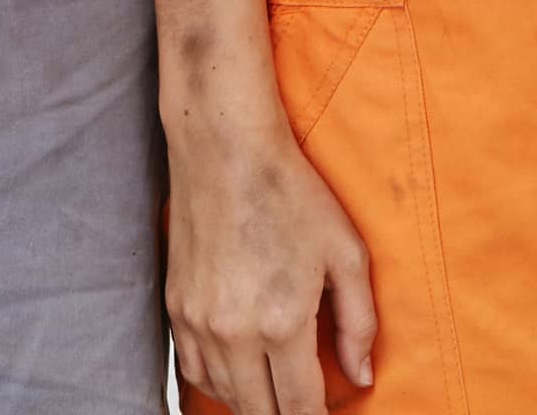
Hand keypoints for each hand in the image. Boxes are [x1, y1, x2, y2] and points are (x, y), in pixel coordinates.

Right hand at [166, 119, 377, 412]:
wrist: (224, 148)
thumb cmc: (291, 193)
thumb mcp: (347, 254)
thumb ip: (359, 324)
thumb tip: (360, 376)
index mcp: (281, 323)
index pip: (301, 408)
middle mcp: (234, 333)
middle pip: (260, 412)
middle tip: (307, 405)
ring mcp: (198, 322)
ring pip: (224, 396)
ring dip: (253, 402)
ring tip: (277, 392)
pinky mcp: (175, 307)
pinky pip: (193, 371)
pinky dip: (218, 384)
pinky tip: (240, 375)